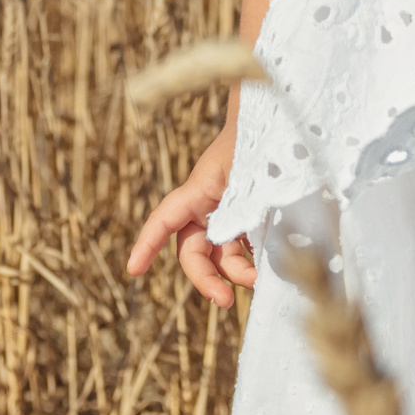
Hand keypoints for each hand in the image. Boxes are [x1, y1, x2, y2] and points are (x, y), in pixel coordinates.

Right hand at [125, 124, 257, 307]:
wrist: (281, 113)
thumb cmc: (265, 137)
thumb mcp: (254, 178)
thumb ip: (244, 217)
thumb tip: (247, 261)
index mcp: (202, 187)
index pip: (165, 219)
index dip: (147, 244)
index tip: (133, 270)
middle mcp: (210, 201)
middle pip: (194, 248)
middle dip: (206, 278)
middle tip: (225, 301)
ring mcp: (229, 207)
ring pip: (220, 251)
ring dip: (235, 272)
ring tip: (260, 281)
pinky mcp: (249, 211)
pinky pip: (241, 243)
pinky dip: (250, 259)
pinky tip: (269, 266)